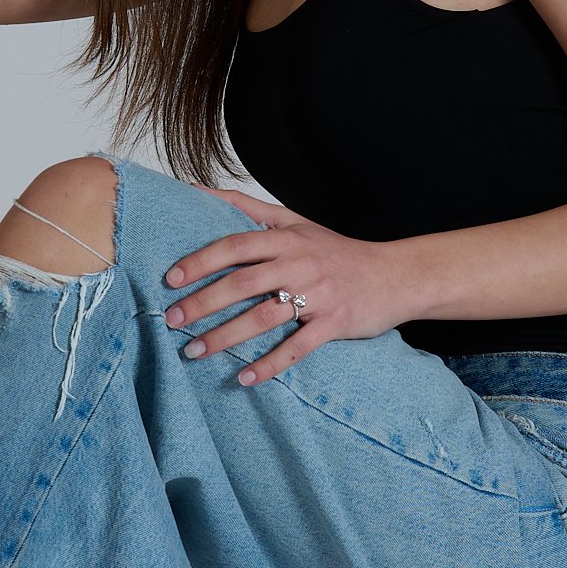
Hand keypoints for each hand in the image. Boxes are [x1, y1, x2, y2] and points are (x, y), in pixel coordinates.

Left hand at [162, 185, 406, 385]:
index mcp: (286, 238)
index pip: (235, 245)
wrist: (396, 275)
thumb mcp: (296, 222)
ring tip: (194, 351)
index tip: (170, 278)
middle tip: (171, 319)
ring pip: (264, 317)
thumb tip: (195, 190)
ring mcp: (318, 294)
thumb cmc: (336, 251)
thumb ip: (248, 209)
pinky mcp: (334, 323)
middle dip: (203, 303)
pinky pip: (297, 348)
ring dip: (225, 336)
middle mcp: (299, 263)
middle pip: (243, 283)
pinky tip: (243, 377)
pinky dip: (269, 364)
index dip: (201, 260)